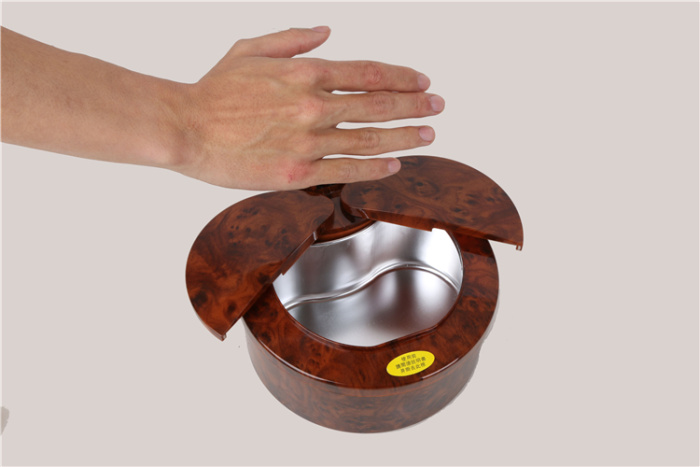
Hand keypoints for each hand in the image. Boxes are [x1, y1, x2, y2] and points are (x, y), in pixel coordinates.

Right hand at [172, 26, 443, 189]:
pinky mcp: (298, 172)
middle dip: (414, 105)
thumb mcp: (251, 49)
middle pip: (379, 105)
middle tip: (437, 106)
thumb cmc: (213, 90)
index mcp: (305, 73)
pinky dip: (375, 168)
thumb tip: (328, 31)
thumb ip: (293, 38)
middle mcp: (313, 106)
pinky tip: (394, 165)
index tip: (420, 81)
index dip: (401, 77)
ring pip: (369, 139)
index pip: (369, 73)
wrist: (184, 128)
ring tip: (427, 135)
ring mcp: (308, 141)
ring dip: (404, 137)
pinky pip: (346, 170)